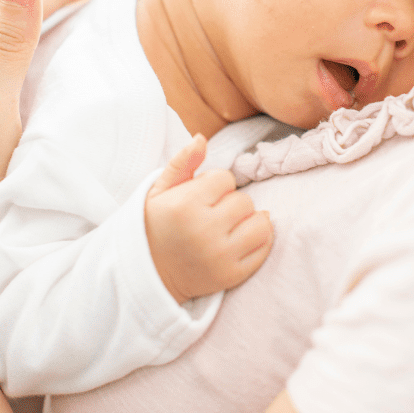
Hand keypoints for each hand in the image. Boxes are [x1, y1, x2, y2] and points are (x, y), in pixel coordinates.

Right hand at [145, 134, 273, 303]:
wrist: (149, 274)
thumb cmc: (156, 225)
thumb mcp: (159, 190)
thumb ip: (182, 162)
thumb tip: (202, 137)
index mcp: (185, 206)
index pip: (225, 178)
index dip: (215, 185)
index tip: (201, 197)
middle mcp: (204, 231)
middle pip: (244, 200)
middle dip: (231, 203)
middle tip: (212, 214)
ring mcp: (220, 256)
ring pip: (260, 222)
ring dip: (248, 220)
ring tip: (228, 226)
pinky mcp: (233, 275)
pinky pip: (264, 247)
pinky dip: (258, 240)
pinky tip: (238, 239)